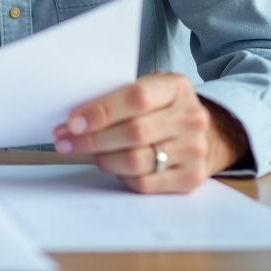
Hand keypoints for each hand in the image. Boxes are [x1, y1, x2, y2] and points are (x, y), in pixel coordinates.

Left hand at [52, 72, 248, 193]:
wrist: (206, 134)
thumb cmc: (163, 108)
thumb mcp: (149, 88)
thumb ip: (119, 96)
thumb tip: (75, 115)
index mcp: (176, 87)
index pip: (137, 98)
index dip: (101, 111)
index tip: (73, 121)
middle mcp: (190, 118)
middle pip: (134, 132)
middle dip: (92, 138)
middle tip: (65, 140)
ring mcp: (193, 150)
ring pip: (136, 161)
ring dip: (102, 158)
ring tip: (86, 151)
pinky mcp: (190, 178)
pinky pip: (145, 183)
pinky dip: (121, 175)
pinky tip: (111, 165)